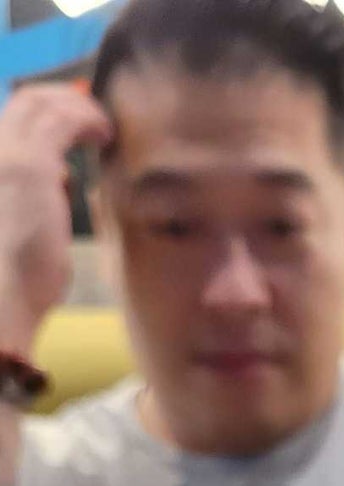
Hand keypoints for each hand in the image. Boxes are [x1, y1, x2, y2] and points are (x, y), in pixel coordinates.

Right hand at [0, 85, 112, 350]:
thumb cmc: (17, 279)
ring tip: (105, 127)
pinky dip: (88, 120)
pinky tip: (105, 135)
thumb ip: (38, 194)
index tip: (77, 124)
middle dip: (65, 99)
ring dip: (80, 108)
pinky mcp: (30, 165)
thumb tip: (61, 177)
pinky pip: (64, 121)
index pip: (16, 117)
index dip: (47, 112)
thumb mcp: (26, 223)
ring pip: (44, 103)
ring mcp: (7, 154)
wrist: (2, 300)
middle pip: (27, 100)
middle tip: (96, 115)